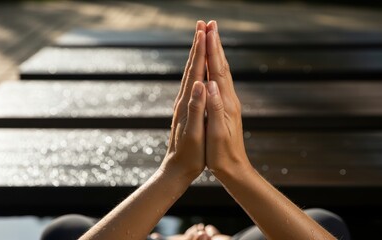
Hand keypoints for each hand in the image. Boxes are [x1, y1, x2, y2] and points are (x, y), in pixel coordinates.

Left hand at [160, 21, 206, 180]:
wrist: (176, 167)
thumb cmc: (190, 154)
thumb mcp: (194, 133)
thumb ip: (196, 108)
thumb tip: (200, 84)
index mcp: (188, 102)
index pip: (196, 71)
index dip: (201, 50)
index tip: (205, 30)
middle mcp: (184, 99)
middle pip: (191, 66)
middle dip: (198, 45)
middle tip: (203, 24)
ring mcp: (183, 103)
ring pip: (190, 73)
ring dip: (196, 54)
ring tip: (200, 39)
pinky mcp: (185, 108)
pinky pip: (192, 82)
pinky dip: (196, 69)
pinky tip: (198, 68)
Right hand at [204, 20, 251, 178]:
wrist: (234, 167)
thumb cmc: (222, 154)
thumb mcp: (216, 132)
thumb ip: (213, 108)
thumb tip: (209, 84)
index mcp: (225, 103)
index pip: (217, 70)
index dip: (211, 50)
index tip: (207, 30)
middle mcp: (229, 98)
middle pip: (221, 66)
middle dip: (215, 44)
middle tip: (210, 24)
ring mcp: (229, 102)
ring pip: (222, 71)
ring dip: (217, 52)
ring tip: (212, 37)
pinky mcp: (226, 107)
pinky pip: (221, 81)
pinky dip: (216, 67)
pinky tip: (213, 66)